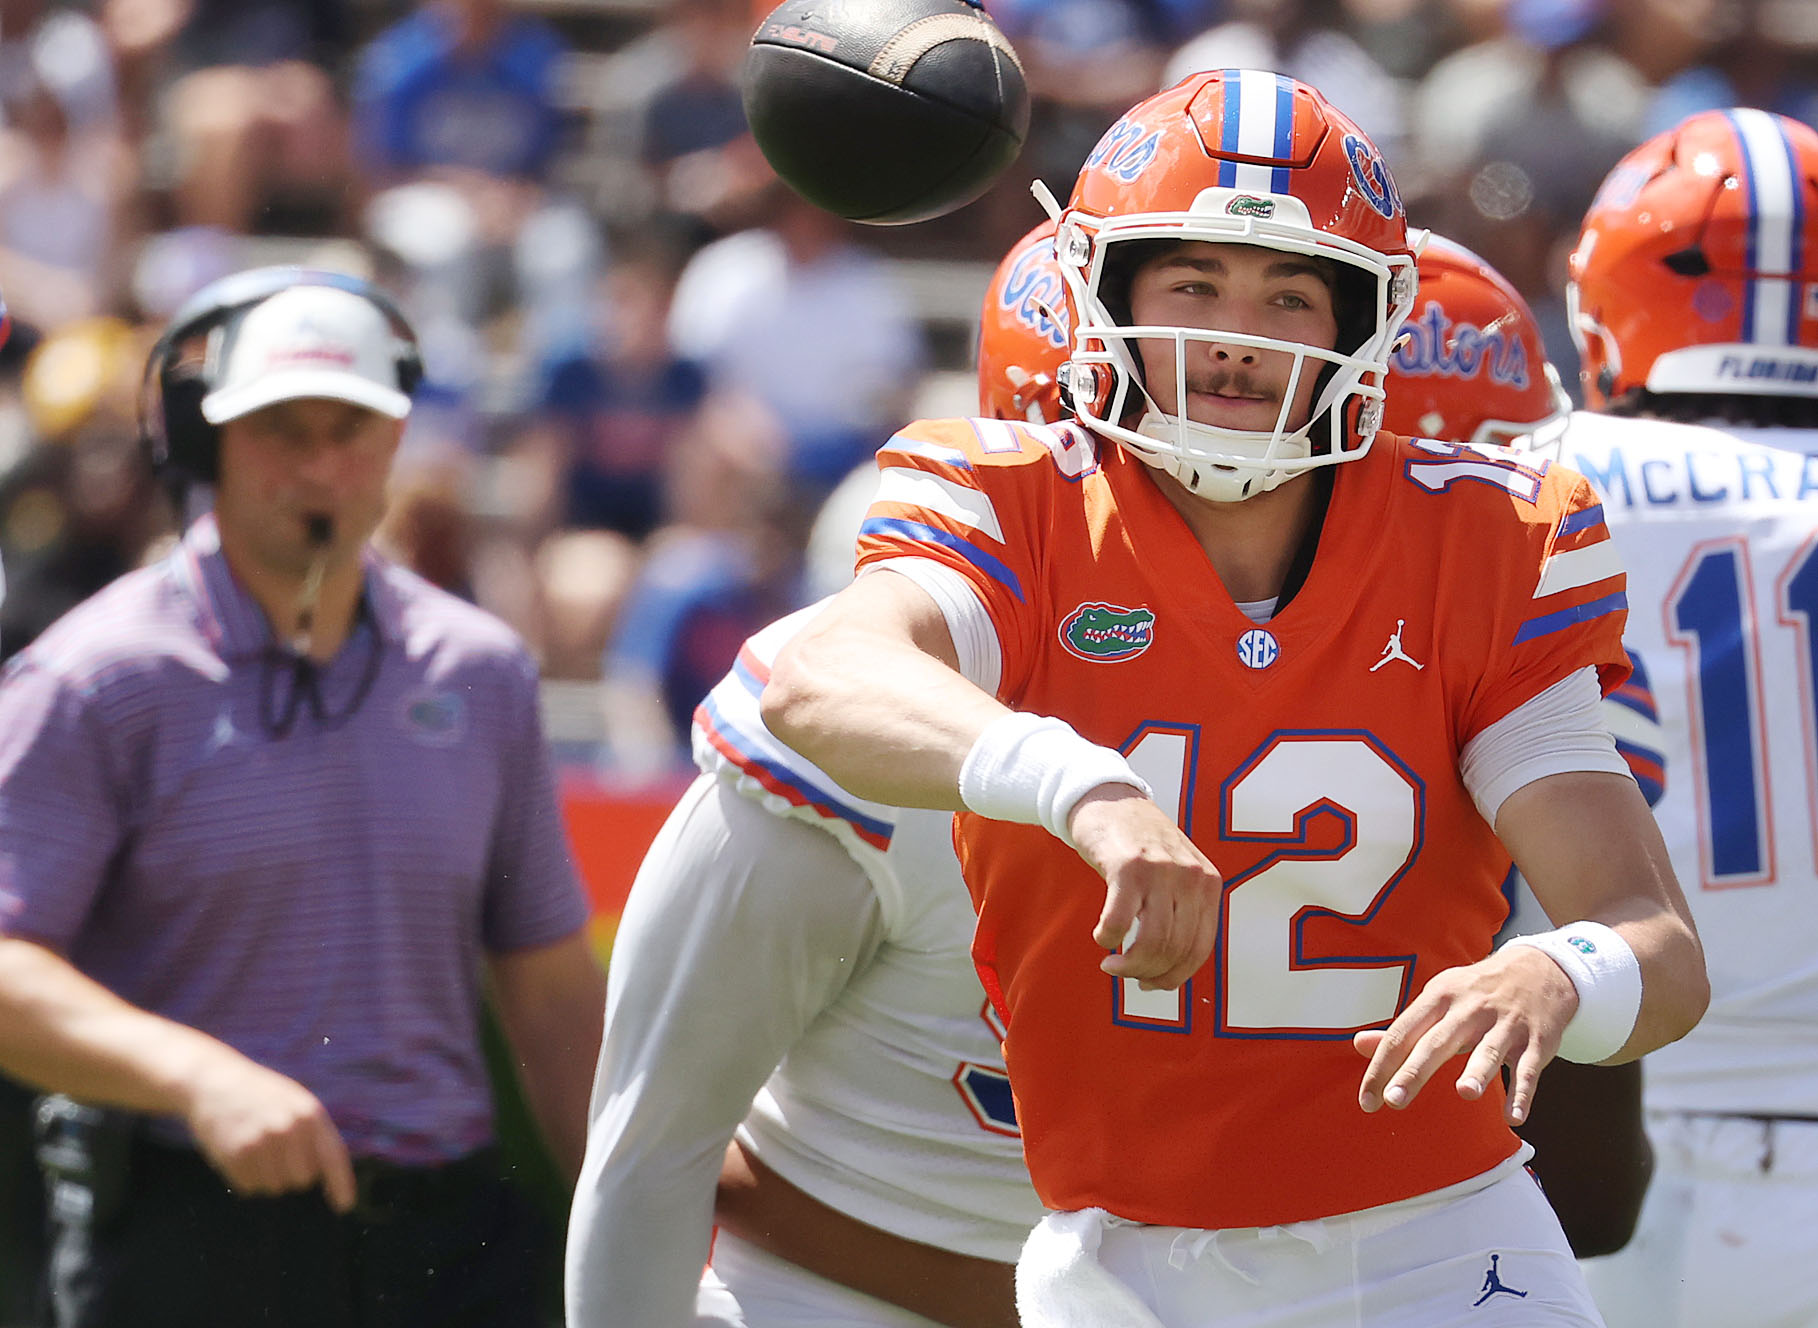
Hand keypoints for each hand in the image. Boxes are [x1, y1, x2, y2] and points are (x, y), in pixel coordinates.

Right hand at [181, 1051, 356, 1212]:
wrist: (213, 1081)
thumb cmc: (260, 1094)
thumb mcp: (295, 1102)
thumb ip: (313, 1133)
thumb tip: (323, 1175)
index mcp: (310, 1114)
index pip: (333, 1158)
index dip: (341, 1185)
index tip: (344, 1207)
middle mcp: (290, 1129)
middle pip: (302, 1181)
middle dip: (291, 1174)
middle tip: (276, 1153)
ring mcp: (263, 1142)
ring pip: (274, 1187)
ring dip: (265, 1176)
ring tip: (255, 1148)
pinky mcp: (236, 1155)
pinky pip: (248, 1187)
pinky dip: (244, 1177)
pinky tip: (237, 1151)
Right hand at [1067, 786, 1220, 990]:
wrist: (1108, 797)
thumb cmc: (1138, 842)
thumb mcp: (1176, 870)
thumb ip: (1182, 909)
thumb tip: (1170, 970)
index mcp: (1208, 881)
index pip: (1200, 947)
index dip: (1176, 975)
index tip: (1153, 984)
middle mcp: (1191, 876)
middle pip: (1175, 949)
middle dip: (1148, 973)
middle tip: (1125, 973)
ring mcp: (1161, 871)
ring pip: (1152, 942)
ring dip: (1128, 964)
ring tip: (1112, 964)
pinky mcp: (1128, 867)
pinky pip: (1119, 922)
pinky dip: (1107, 938)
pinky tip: (1101, 937)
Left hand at [1353, 946, 1578, 1125]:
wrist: (1539, 969)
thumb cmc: (1475, 993)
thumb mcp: (1437, 1001)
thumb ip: (1403, 1029)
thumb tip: (1359, 1045)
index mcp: (1439, 997)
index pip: (1403, 1033)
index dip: (1382, 1066)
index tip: (1367, 1100)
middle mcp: (1470, 1008)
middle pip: (1437, 1042)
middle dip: (1414, 1071)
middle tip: (1393, 1101)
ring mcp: (1505, 1024)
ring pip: (1489, 1050)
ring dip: (1478, 1072)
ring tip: (1465, 1093)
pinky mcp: (1536, 1040)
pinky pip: (1528, 1069)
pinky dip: (1522, 1093)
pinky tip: (1513, 1117)